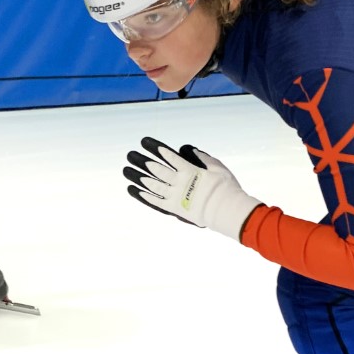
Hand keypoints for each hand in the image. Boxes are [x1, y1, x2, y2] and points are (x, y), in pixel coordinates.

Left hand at [123, 137, 262, 239]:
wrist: (227, 212)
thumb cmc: (225, 188)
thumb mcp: (217, 166)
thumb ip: (200, 157)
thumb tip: (185, 149)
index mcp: (189, 170)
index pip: (168, 156)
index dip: (155, 148)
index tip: (144, 142)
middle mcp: (179, 182)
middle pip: (156, 169)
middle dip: (141, 161)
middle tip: (130, 155)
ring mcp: (175, 196)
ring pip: (152, 185)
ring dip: (137, 176)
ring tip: (126, 170)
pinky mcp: (174, 209)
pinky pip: (155, 202)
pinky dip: (142, 195)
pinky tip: (132, 189)